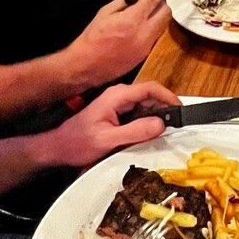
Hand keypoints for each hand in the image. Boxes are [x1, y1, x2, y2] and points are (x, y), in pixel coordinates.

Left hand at [48, 82, 179, 166]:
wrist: (57, 149)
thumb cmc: (78, 143)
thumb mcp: (107, 140)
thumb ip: (135, 131)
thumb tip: (162, 124)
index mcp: (118, 95)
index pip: (150, 89)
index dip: (168, 97)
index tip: (182, 111)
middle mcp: (120, 95)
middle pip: (151, 96)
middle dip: (165, 109)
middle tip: (177, 127)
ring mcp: (119, 104)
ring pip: (146, 106)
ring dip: (157, 117)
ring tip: (166, 132)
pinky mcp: (118, 113)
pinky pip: (139, 114)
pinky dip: (148, 122)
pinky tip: (151, 135)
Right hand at [65, 0, 171, 83]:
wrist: (87, 65)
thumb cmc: (93, 36)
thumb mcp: (106, 12)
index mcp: (133, 19)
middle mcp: (145, 32)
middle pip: (166, 12)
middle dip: (161, 2)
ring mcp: (147, 45)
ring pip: (164, 24)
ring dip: (159, 15)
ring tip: (146, 11)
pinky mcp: (146, 54)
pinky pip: (157, 35)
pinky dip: (153, 27)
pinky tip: (141, 25)